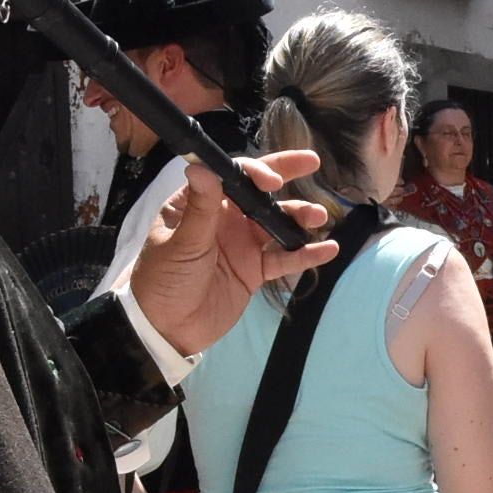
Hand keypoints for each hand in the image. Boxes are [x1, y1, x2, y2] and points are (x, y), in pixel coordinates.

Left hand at [127, 152, 339, 358]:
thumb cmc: (163, 280)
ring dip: (299, 217)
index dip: (256, 173)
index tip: (274, 181)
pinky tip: (328, 249)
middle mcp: (224, 218)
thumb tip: (203, 166)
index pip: (232, 177)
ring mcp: (242, 244)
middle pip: (260, 192)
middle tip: (312, 163)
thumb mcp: (181, 244)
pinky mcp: (254, 272)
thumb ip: (199, 209)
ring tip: (319, 217)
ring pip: (276, 223)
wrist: (166, 329)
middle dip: (287, 176)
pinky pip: (283, 259)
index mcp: (200, 204)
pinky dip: (305, 255)